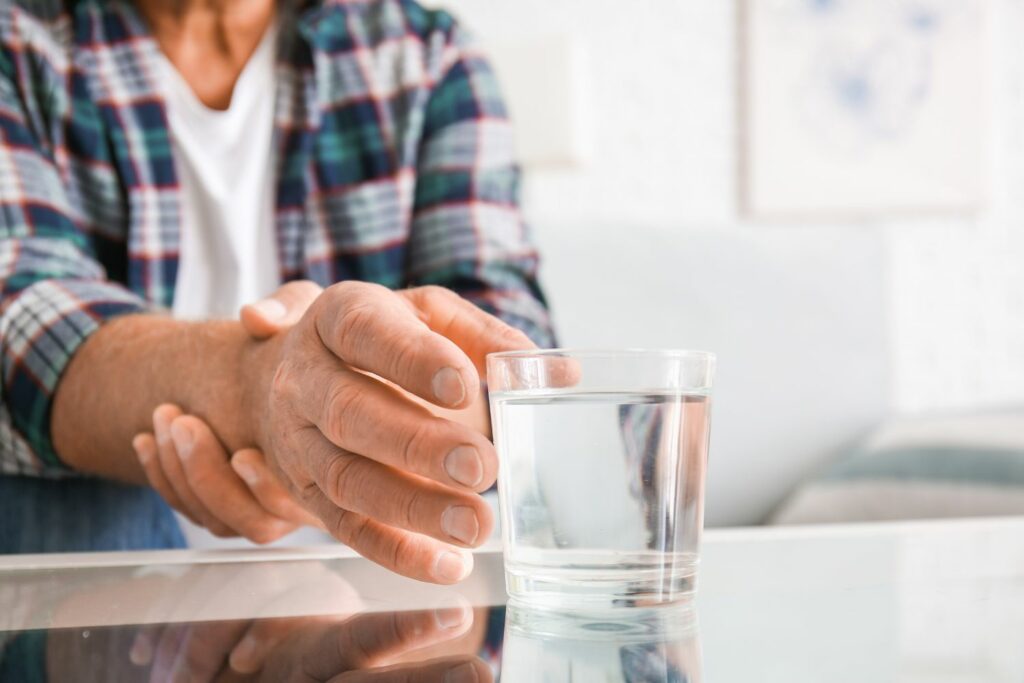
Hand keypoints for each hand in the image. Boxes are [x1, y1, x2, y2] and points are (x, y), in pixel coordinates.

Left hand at [132, 282, 324, 542]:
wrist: (306, 360)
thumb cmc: (323, 338)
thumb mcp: (312, 309)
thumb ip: (291, 307)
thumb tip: (253, 318)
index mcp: (342, 458)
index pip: (303, 502)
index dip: (267, 487)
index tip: (242, 454)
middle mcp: (311, 494)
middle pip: (256, 523)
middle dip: (208, 477)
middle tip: (185, 423)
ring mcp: (270, 503)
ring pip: (220, 521)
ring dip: (182, 475)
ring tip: (166, 417)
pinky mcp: (233, 501)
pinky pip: (193, 510)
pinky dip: (163, 478)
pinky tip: (147, 439)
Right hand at [239, 282, 533, 582]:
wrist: (290, 373)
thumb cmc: (381, 338)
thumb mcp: (429, 316)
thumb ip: (489, 338)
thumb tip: (559, 373)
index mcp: (338, 316)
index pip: (366, 332)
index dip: (413, 360)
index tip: (465, 386)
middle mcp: (306, 378)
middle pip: (349, 412)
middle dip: (417, 444)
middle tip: (482, 466)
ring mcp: (298, 439)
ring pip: (346, 478)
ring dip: (412, 508)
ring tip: (475, 524)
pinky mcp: (306, 493)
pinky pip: (346, 528)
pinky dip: (396, 551)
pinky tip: (447, 564)